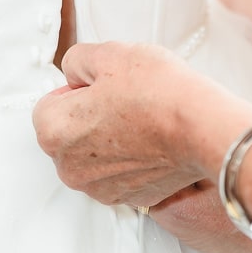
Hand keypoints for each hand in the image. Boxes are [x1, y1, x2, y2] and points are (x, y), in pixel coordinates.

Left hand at [33, 42, 212, 207]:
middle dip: (89, 117)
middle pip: (69, 134)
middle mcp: (69, 168)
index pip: (49, 104)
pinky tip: (152, 141)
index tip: (103, 86)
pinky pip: (119, 174)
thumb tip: (73, 73)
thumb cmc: (158, 91)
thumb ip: (75, 60)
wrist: (203, 127)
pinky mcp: (129, 199)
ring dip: (109, 140)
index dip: (77, 89)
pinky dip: (130, 160)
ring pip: (93, 156)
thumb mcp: (108, 53)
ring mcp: (99, 188)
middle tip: (124, 100)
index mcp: (54, 131)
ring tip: (141, 120)